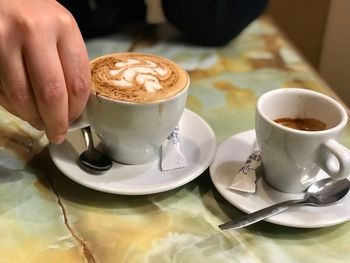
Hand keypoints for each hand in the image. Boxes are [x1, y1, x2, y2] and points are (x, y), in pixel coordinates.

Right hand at [0, 0, 89, 143]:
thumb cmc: (34, 13)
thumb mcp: (60, 28)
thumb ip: (69, 61)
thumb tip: (74, 105)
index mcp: (63, 26)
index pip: (77, 82)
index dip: (76, 110)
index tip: (74, 121)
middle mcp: (34, 31)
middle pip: (51, 95)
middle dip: (55, 122)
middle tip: (56, 134)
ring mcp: (3, 39)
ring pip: (21, 97)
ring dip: (31, 117)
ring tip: (38, 121)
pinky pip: (1, 91)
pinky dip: (12, 106)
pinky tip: (20, 105)